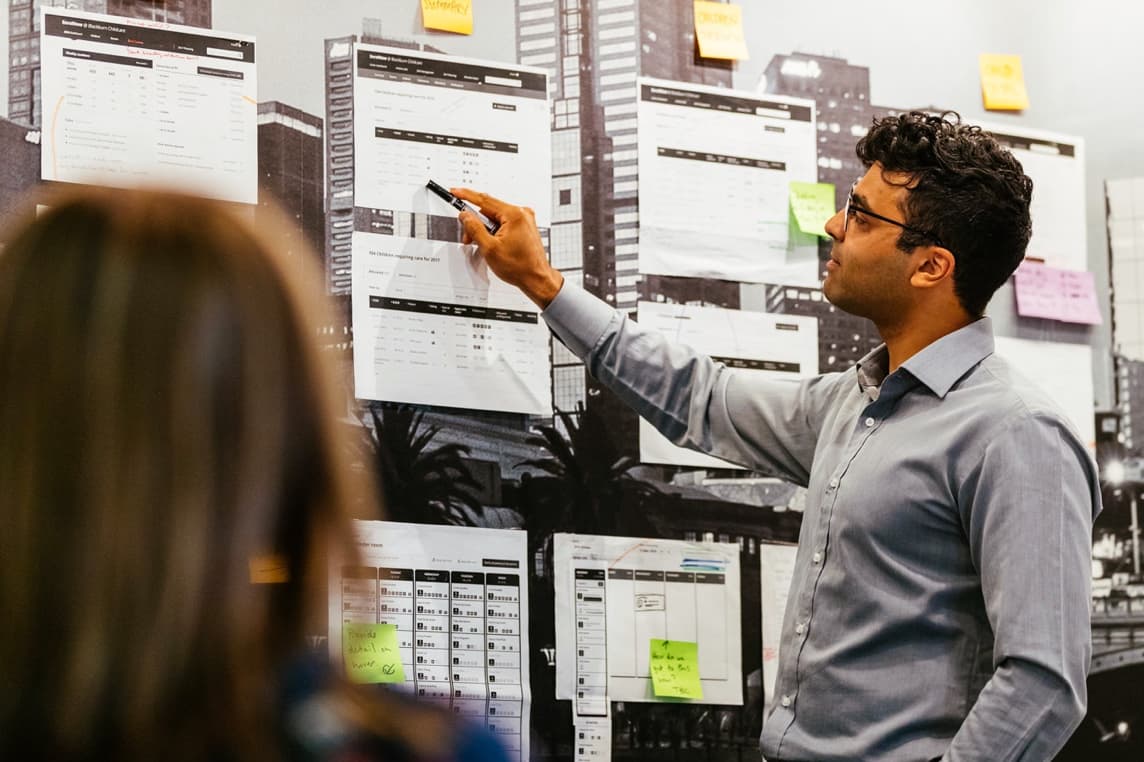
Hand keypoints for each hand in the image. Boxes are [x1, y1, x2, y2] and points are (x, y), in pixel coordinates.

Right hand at [452, 188, 563, 308]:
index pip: (484, 200)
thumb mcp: (490, 248)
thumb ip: (474, 229)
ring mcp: (524, 220)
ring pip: (495, 218)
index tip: (455, 192)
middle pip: (489, 211)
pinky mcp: (524, 227)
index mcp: (514, 215)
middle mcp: (521, 213)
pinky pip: (503, 223)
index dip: (466, 195)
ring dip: (485, 230)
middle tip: (469, 238)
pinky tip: (493, 244)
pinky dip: (494, 232)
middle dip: (476, 224)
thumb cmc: (520, 267)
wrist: (536, 279)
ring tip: (484, 246)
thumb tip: (465, 216)